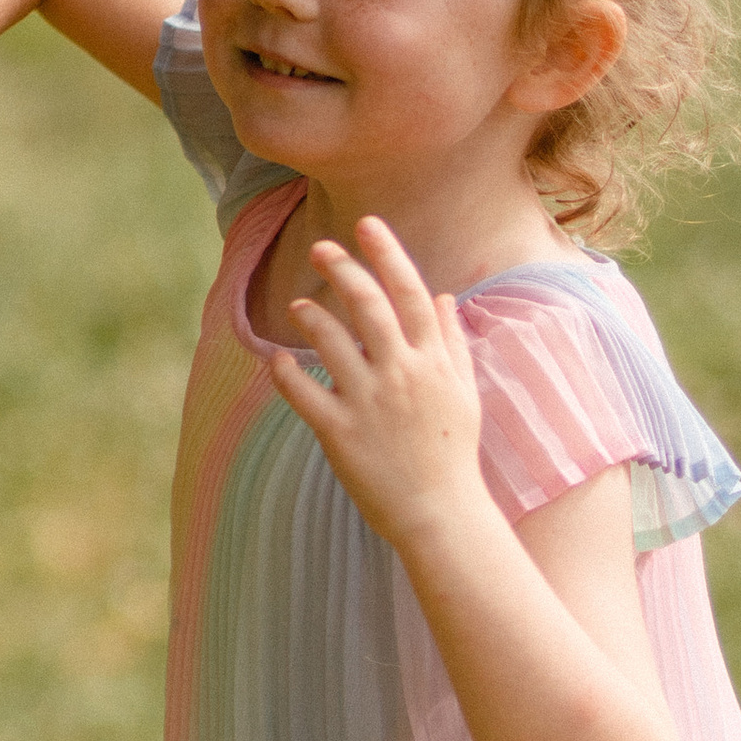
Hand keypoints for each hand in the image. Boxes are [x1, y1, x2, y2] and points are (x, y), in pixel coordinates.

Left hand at [272, 220, 487, 549]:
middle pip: (368, 304)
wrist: (441, 515)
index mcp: (433, 361)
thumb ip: (452, 342)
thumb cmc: (453, 454)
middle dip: (343, 269)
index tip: (366, 225)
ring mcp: (370, 402)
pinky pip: (303, 392)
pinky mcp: (341, 433)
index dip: (387, 253)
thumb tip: (442, 298)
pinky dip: (284, 373)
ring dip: (310, 317)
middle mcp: (402, 374)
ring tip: (298, 306)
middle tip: (321, 248)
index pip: (410, 292)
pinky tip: (276, 361)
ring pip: (332, 341)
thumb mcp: (463, 392)